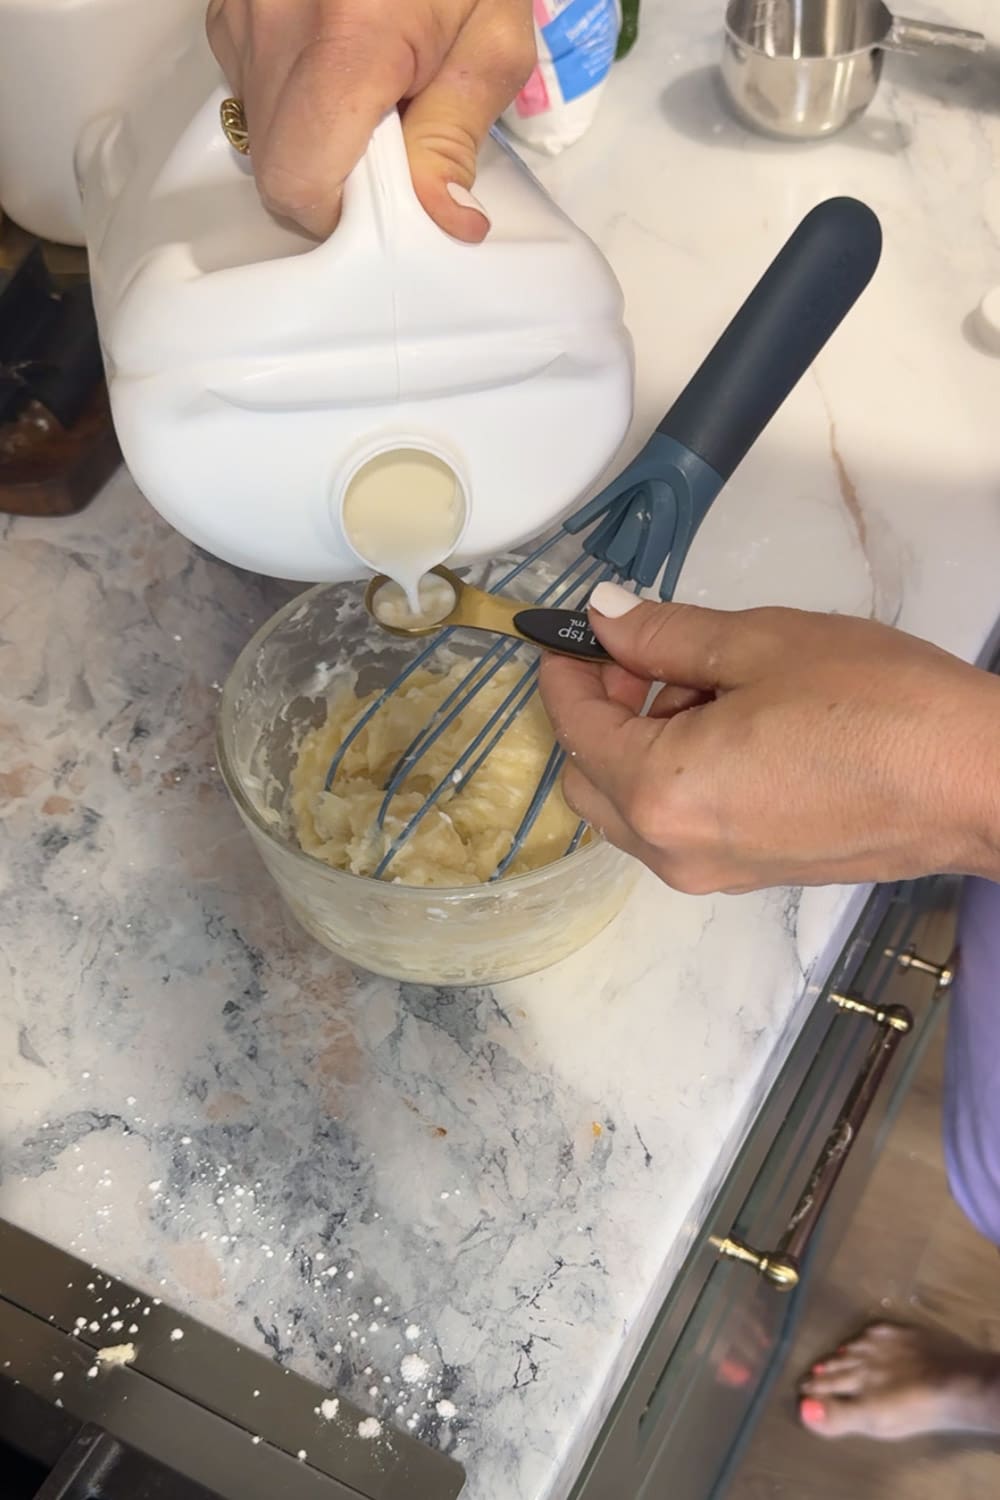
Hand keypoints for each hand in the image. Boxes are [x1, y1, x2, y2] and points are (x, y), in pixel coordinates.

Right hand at [207, 0, 534, 238]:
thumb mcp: (490, 42)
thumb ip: (456, 137)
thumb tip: (444, 220)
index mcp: (347, 37)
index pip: (300, 180)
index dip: (341, 213)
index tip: (387, 202)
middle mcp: (276, 20)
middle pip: (276, 166)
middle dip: (333, 180)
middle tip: (390, 144)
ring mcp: (243, 7)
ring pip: (260, 130)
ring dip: (314, 136)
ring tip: (370, 90)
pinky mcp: (230, 2)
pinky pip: (249, 85)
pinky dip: (294, 97)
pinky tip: (338, 63)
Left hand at [539, 581, 999, 894]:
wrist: (977, 781)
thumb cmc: (877, 706)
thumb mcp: (760, 644)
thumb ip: (665, 635)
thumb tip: (605, 619)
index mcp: (661, 792)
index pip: (575, 729)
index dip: (566, 671)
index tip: (575, 631)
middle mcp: (673, 850)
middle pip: (589, 780)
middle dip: (599, 712)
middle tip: (644, 653)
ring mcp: (714, 872)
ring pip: (634, 807)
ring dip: (640, 744)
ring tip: (704, 681)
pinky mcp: (752, 875)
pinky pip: (681, 825)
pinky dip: (678, 775)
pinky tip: (731, 723)